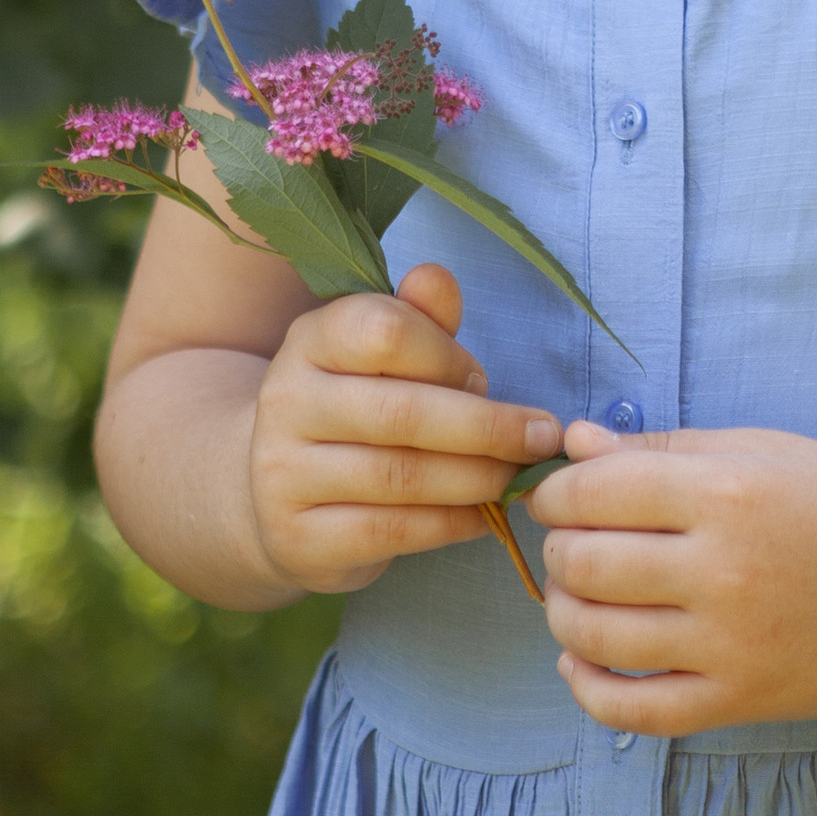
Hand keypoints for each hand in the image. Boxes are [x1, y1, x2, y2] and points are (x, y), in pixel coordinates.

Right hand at [247, 265, 559, 597]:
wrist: (275, 492)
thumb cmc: (356, 408)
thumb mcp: (380, 354)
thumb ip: (418, 317)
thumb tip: (435, 278)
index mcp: (310, 340)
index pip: (385, 332)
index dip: (448, 356)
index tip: (483, 379)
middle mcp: (286, 401)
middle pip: (402, 412)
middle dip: (488, 427)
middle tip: (542, 437)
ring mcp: (284, 474)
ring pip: (403, 477)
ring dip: (479, 478)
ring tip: (520, 477)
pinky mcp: (300, 537)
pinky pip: (393, 531)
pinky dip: (452, 524)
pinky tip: (485, 515)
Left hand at [527, 420, 816, 733]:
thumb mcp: (764, 451)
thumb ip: (665, 447)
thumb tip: (574, 443)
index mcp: (729, 493)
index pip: (595, 492)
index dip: (556, 491)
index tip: (557, 495)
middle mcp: (724, 570)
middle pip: (585, 562)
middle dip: (557, 548)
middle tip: (568, 542)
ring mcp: (730, 645)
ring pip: (595, 634)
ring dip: (561, 611)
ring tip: (573, 593)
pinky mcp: (738, 700)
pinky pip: (633, 709)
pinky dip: (587, 687)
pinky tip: (579, 660)